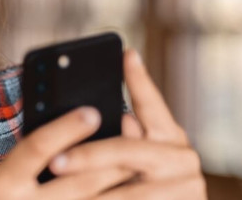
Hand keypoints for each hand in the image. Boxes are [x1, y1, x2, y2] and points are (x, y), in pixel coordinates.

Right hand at [0, 107, 134, 199]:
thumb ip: (22, 163)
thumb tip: (64, 137)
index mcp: (2, 185)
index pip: (37, 148)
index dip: (66, 129)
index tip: (92, 111)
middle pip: (77, 180)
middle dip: (111, 161)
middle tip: (138, 142)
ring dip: (122, 190)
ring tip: (143, 172)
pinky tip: (126, 196)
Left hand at [47, 50, 206, 198]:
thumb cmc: (144, 189)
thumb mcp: (137, 161)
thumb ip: (125, 140)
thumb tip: (106, 118)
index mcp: (171, 137)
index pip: (152, 104)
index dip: (139, 80)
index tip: (126, 54)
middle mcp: (183, 158)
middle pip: (127, 151)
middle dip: (87, 157)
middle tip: (54, 161)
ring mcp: (186, 187)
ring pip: (127, 190)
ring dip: (89, 189)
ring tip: (57, 181)